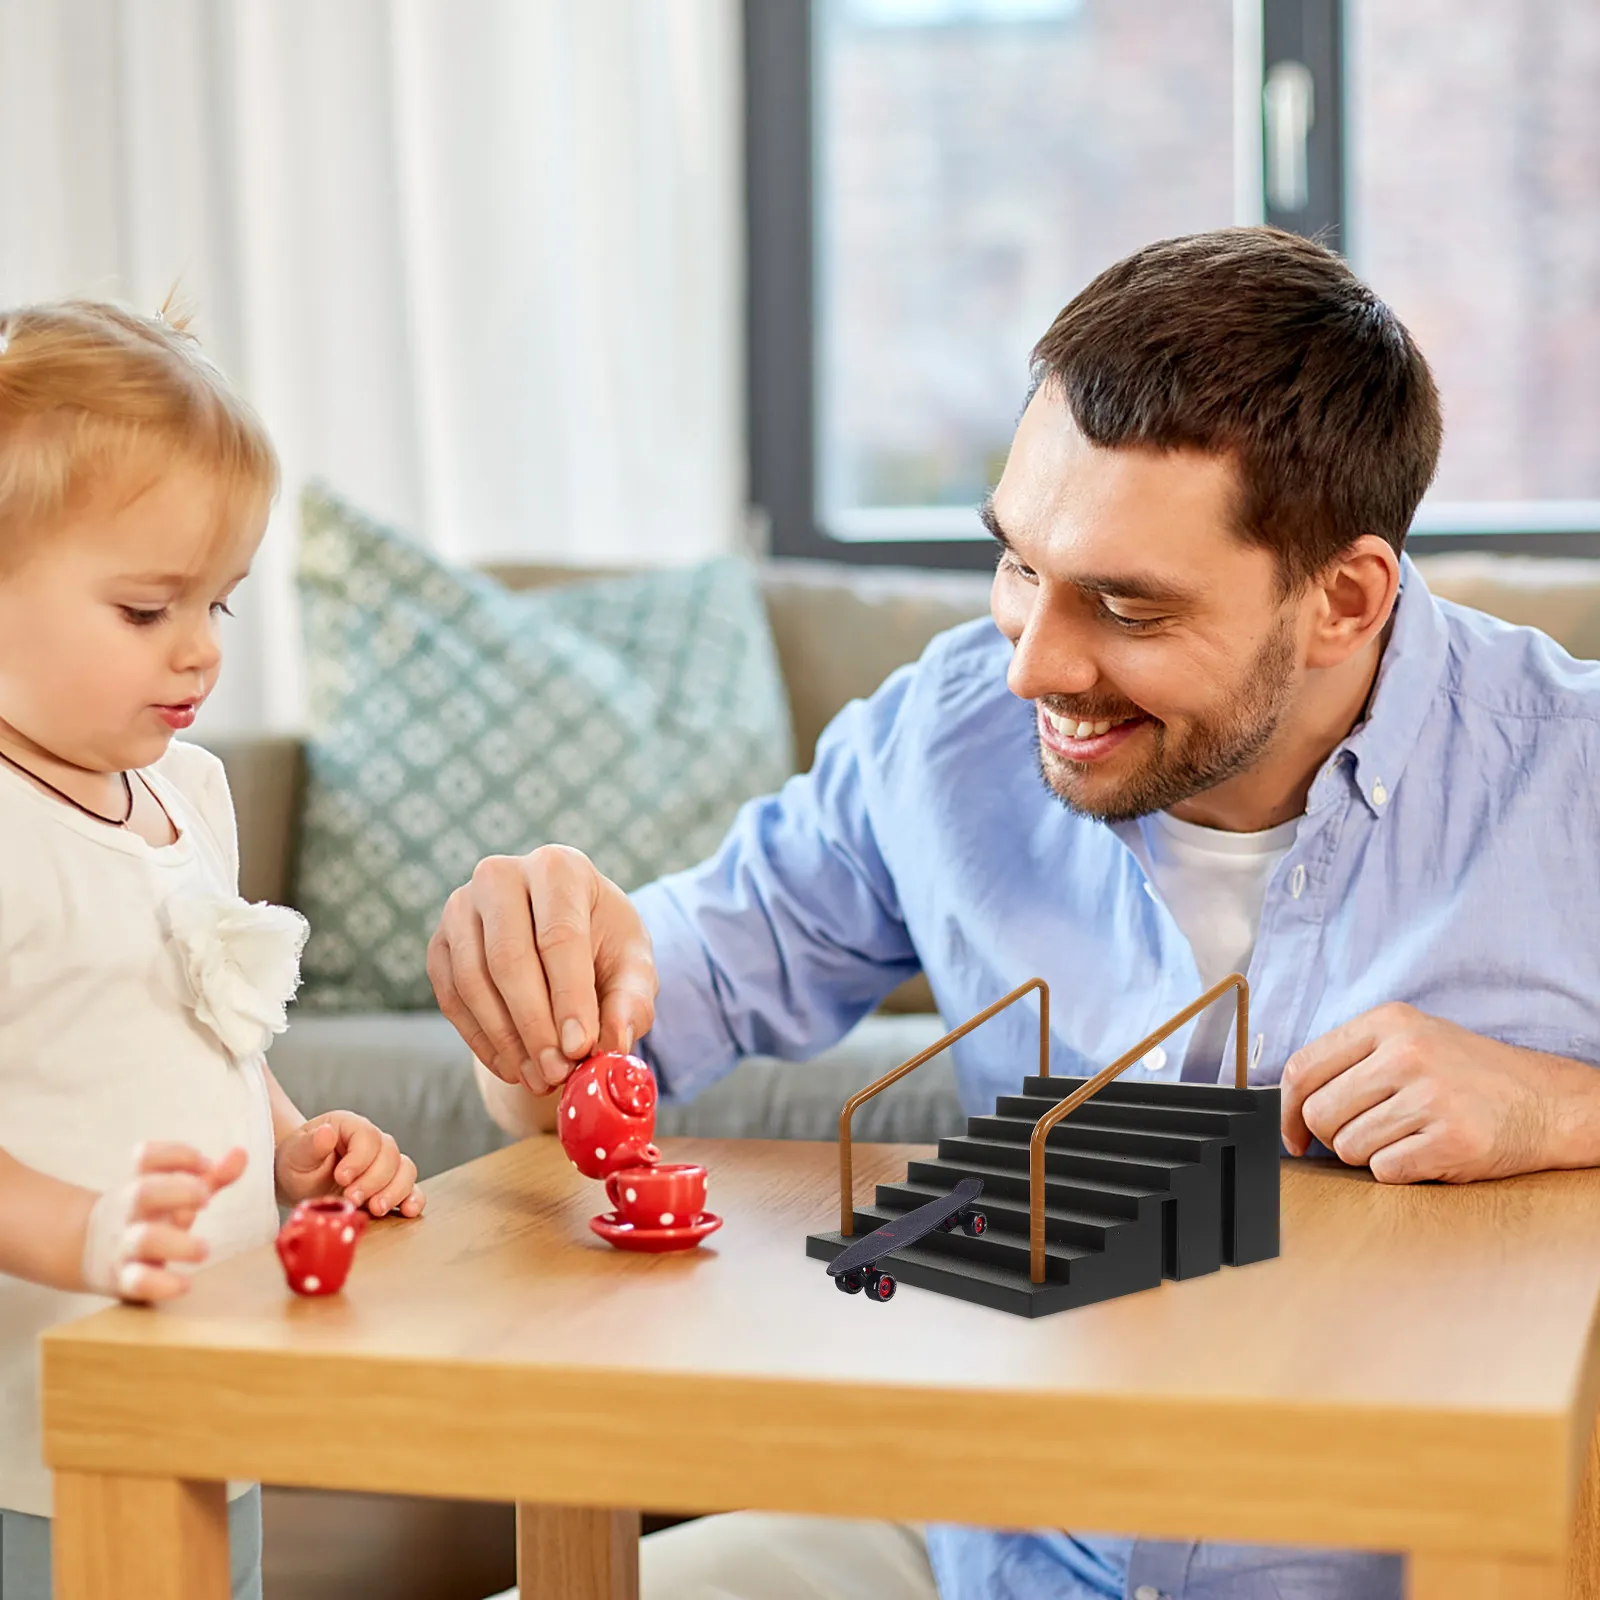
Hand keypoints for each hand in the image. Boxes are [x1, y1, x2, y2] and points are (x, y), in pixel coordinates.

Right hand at [81, 1142, 247, 1302]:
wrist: (86, 1249)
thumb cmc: (147, 1215)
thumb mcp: (174, 1194)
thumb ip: (210, 1176)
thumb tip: (242, 1153)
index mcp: (141, 1184)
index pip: (146, 1157)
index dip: (178, 1155)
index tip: (206, 1165)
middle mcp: (129, 1211)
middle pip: (143, 1193)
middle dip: (179, 1191)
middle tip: (207, 1200)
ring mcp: (124, 1245)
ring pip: (143, 1240)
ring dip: (178, 1242)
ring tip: (204, 1250)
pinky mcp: (123, 1279)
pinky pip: (137, 1281)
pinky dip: (161, 1284)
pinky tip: (184, 1284)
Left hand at [275, 1111, 423, 1217]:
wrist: (298, 1180)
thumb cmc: (297, 1163)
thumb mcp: (296, 1154)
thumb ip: (311, 1145)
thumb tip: (326, 1133)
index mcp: (351, 1126)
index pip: (369, 1136)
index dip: (359, 1159)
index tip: (341, 1178)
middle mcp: (373, 1142)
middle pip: (390, 1155)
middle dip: (373, 1180)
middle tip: (351, 1198)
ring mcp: (384, 1164)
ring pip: (405, 1170)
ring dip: (394, 1191)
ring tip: (375, 1208)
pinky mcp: (388, 1186)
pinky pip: (411, 1188)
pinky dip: (412, 1199)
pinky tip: (407, 1210)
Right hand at [427, 845, 657, 1092]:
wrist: (560, 937)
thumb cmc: (602, 945)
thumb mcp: (632, 966)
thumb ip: (631, 1001)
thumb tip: (613, 1045)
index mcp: (558, 867)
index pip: (559, 935)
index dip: (569, 997)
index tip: (580, 1048)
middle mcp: (500, 876)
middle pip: (509, 958)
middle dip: (534, 1026)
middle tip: (557, 1073)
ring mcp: (460, 907)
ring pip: (474, 982)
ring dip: (507, 1041)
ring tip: (540, 1078)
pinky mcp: (438, 943)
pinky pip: (452, 999)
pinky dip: (482, 1042)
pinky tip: (514, 1068)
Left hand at [1280, 1003, 1578, 1182]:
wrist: (1546, 1101)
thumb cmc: (1467, 1074)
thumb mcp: (1409, 1040)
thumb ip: (1351, 1061)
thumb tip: (1290, 1108)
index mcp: (1387, 1023)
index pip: (1302, 1068)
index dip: (1286, 1110)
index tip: (1292, 1134)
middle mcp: (1406, 1054)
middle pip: (1320, 1113)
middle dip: (1330, 1137)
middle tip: (1359, 1137)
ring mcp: (1430, 1096)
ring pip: (1349, 1147)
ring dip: (1367, 1155)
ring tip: (1403, 1138)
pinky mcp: (1452, 1140)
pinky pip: (1385, 1170)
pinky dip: (1397, 1171)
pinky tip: (1424, 1153)